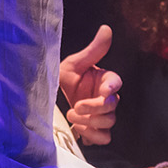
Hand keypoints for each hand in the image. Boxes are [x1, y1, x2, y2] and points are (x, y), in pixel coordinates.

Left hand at [59, 24, 121, 145]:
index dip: (112, 88)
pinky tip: (79, 128)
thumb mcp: (74, 63)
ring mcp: (102, 116)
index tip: (104, 91)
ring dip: (91, 122)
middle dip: (95, 108)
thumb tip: (106, 29)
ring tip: (73, 116)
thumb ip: (93, 50)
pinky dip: (93, 135)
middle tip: (76, 107)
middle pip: (112, 106)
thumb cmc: (65, 79)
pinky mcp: (96, 130)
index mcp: (104, 80)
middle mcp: (107, 98)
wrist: (51, 101)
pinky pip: (104, 138)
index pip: (116, 83)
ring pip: (109, 122)